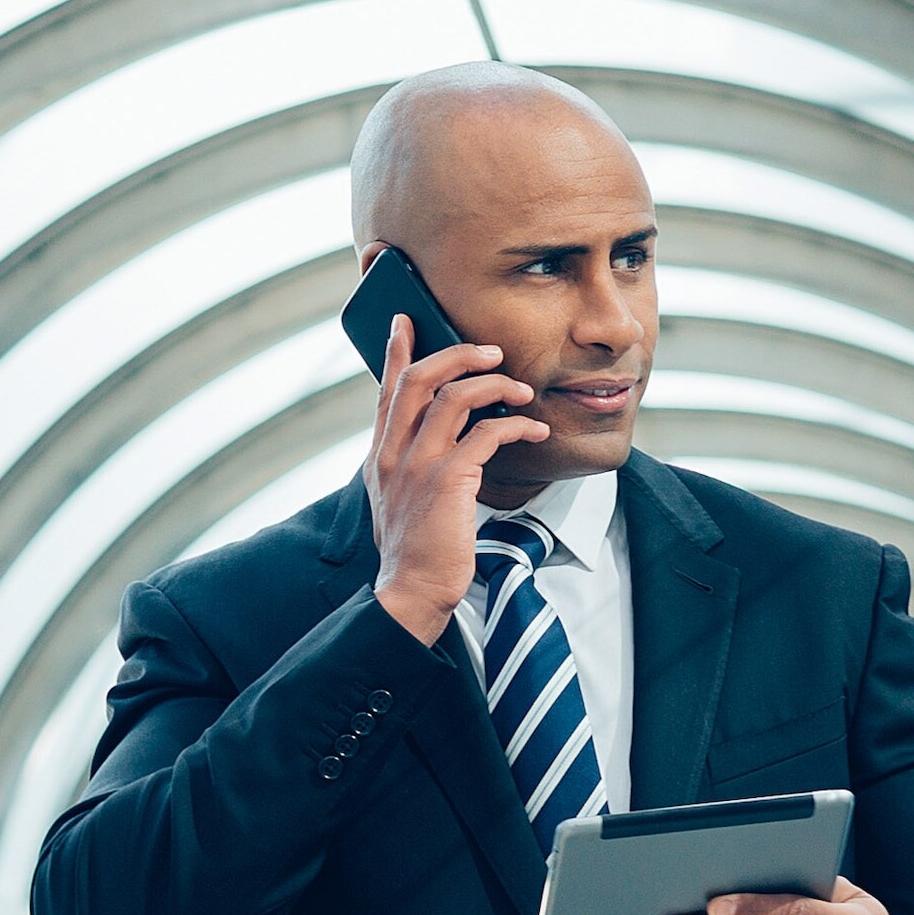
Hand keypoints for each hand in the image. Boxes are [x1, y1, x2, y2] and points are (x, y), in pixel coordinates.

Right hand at [367, 316, 542, 640]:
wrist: (410, 593)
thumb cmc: (414, 552)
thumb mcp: (396, 501)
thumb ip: (408, 465)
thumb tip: (432, 439)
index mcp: (380, 456)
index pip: (386, 391)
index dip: (396, 352)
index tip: (405, 321)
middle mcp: (394, 454)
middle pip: (419, 379)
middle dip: (457, 355)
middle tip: (489, 351)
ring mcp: (419, 466)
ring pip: (453, 397)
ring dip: (494, 384)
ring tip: (520, 389)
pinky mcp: (448, 481)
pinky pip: (486, 434)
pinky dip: (515, 425)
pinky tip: (533, 429)